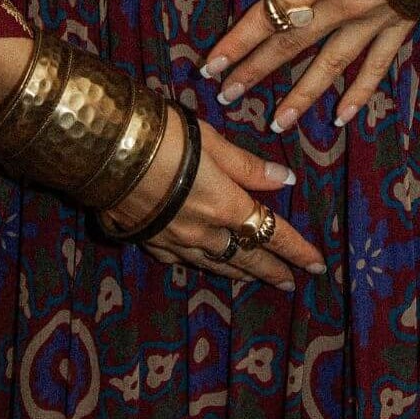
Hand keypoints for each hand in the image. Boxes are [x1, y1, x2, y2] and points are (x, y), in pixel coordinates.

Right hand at [103, 107, 326, 291]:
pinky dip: (198, 262)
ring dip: (238, 272)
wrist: (101, 150)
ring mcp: (171, 241)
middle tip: (290, 283)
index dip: (297, 249)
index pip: (272, 233)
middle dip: (271, 270)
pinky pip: (180, 259)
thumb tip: (286, 181)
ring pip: (214, 264)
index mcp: (225, 206)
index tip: (318, 264)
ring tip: (253, 278)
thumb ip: (248, 167)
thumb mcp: (212, 142)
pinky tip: (200, 261)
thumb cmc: (162, 135)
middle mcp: (202, 233)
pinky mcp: (145, 239)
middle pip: (245, 257)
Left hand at [199, 0, 416, 133]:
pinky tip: (344, 115)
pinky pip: (375, 68)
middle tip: (227, 97)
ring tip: (277, 121)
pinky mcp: (401, 27)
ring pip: (329, 66)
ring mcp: (374, 21)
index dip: (239, 41)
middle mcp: (344, 5)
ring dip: (301, 95)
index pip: (271, 14)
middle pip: (291, 46)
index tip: (211, 66)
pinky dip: (358, 93)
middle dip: (256, 72)